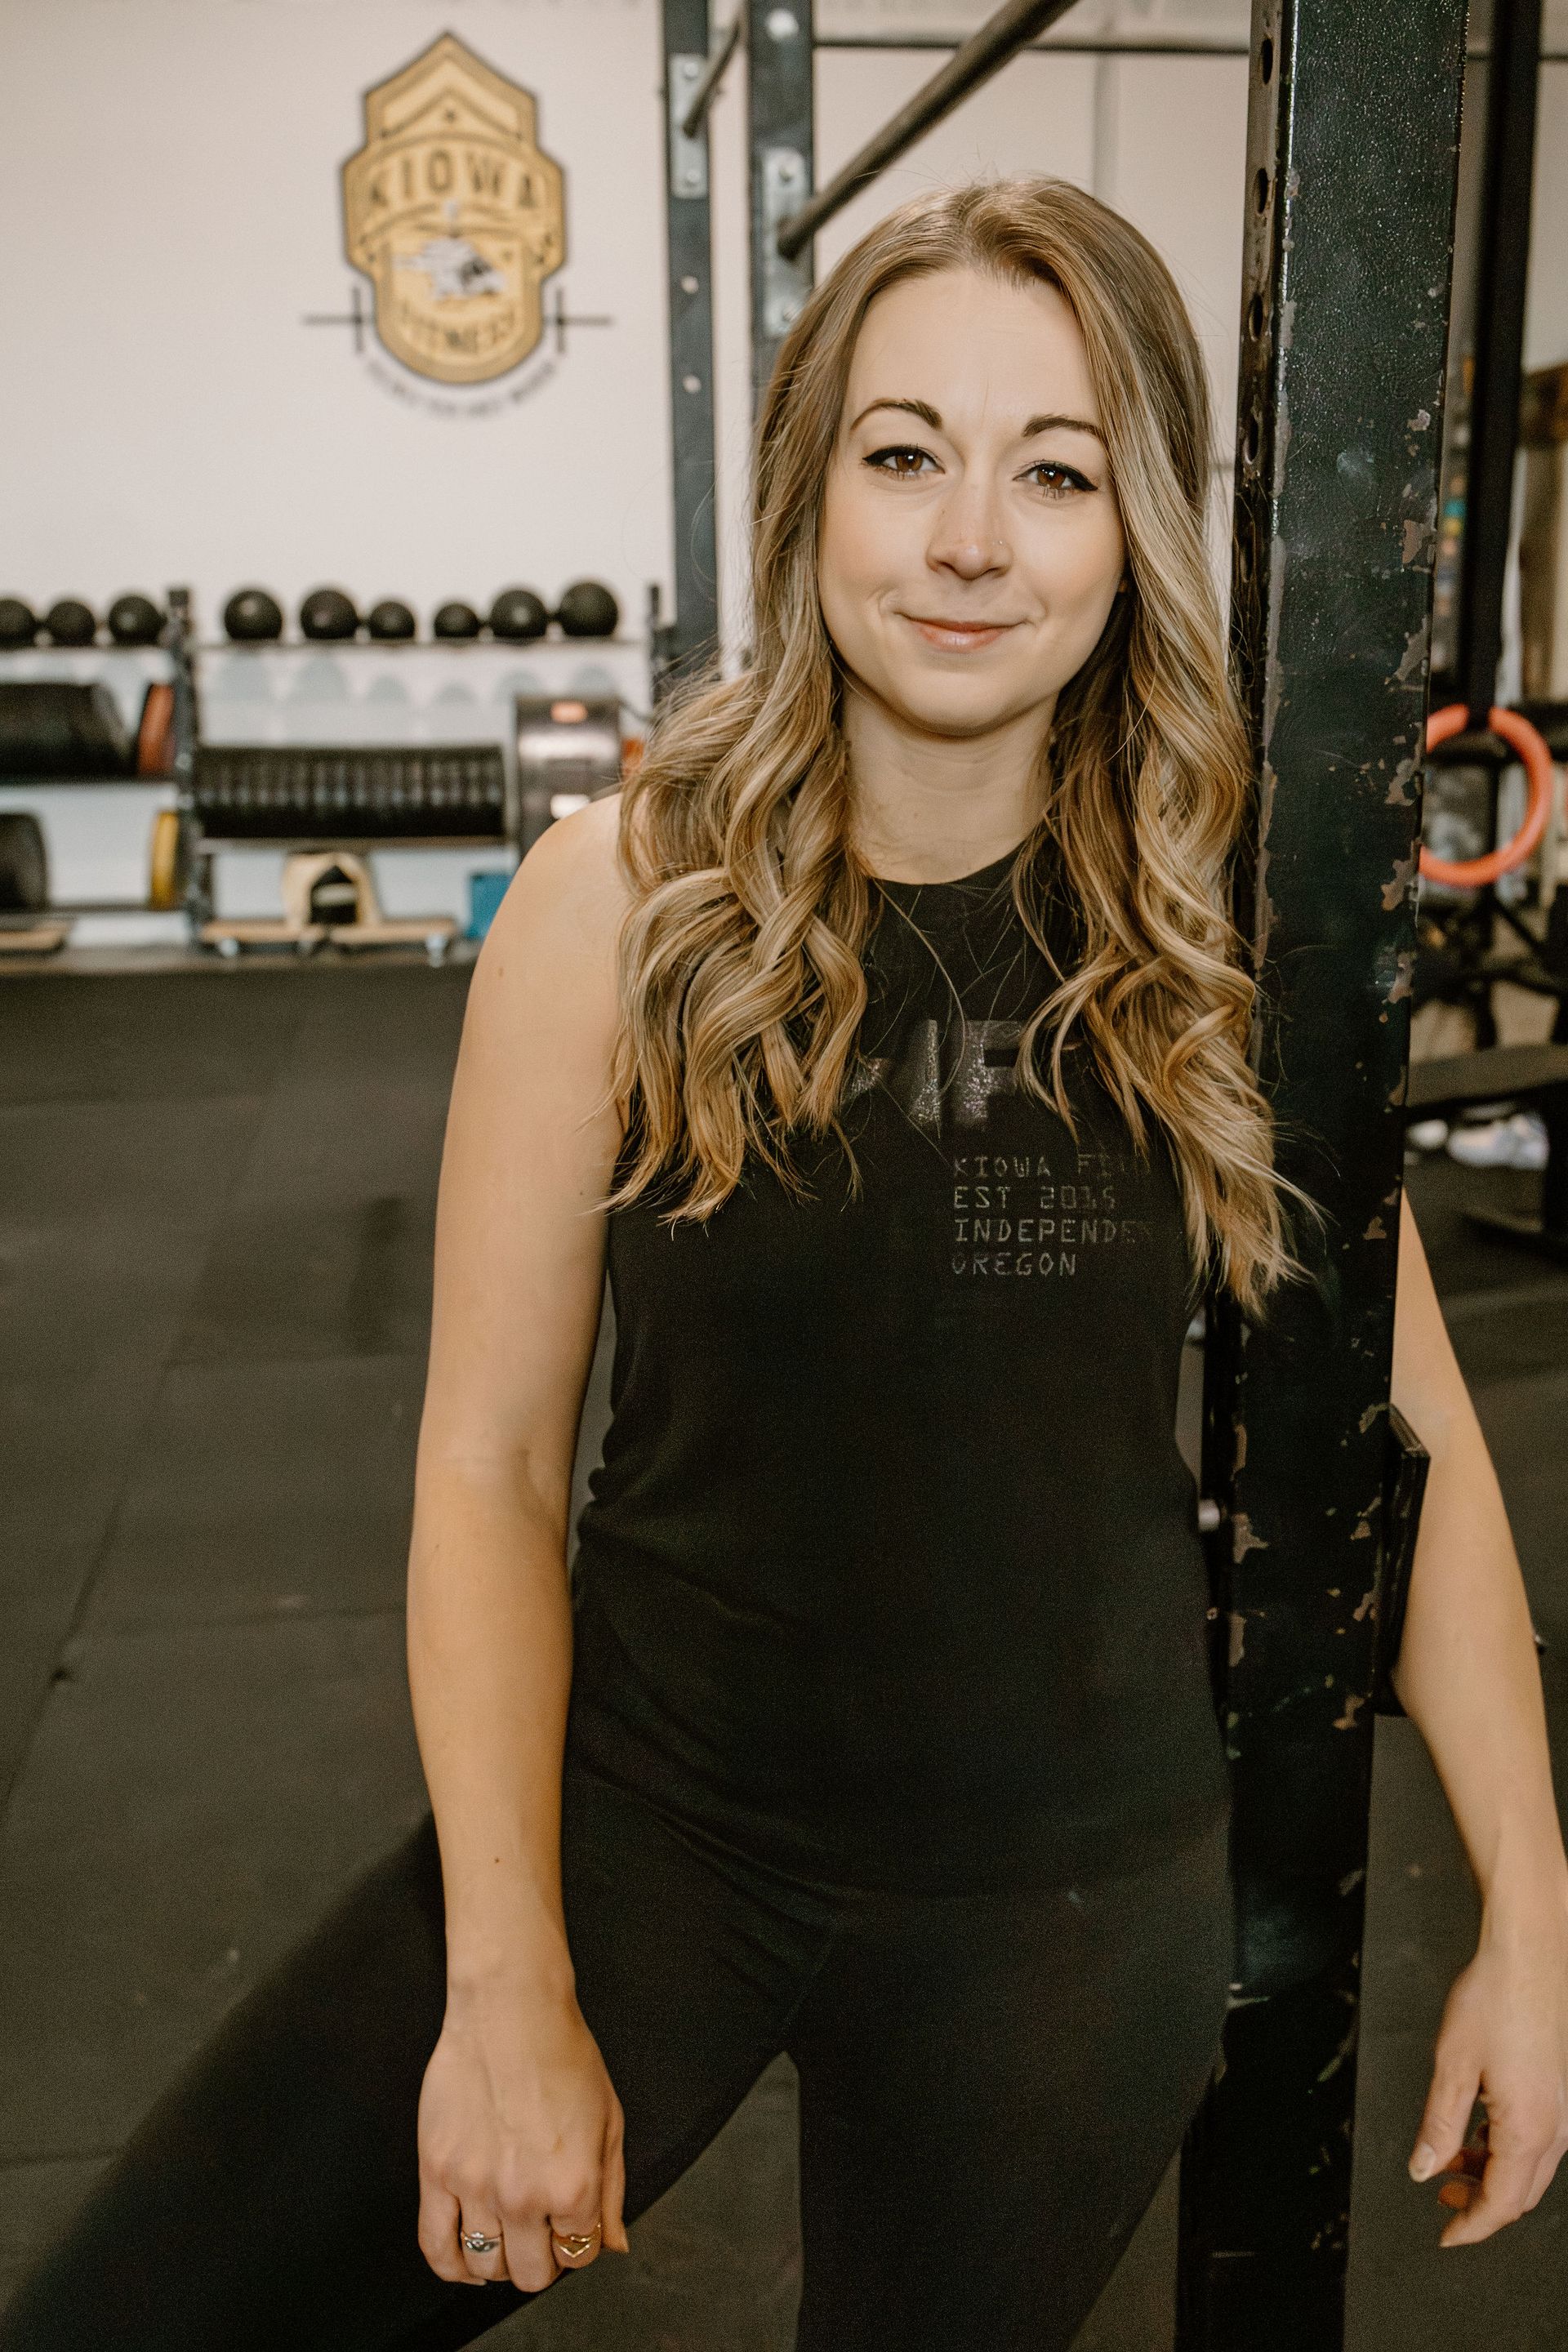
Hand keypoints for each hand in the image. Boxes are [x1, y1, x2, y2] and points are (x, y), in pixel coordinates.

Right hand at [417, 1976, 631, 2291]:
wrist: (511, 2010)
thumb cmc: (563, 2054)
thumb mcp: (610, 2120)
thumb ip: (613, 2192)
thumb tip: (612, 2245)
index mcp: (575, 2187)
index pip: (578, 2256)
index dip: (577, 2243)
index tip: (568, 2227)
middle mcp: (525, 2198)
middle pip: (531, 2275)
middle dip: (540, 2259)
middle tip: (537, 2232)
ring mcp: (477, 2188)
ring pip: (485, 2267)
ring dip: (499, 2261)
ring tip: (505, 2236)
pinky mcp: (436, 2173)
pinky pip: (436, 2248)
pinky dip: (452, 2266)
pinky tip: (465, 2258)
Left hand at [1408, 1912, 1567, 2246]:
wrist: (1529, 1952)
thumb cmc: (1492, 2000)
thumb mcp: (1452, 2066)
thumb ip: (1438, 2125)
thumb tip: (1424, 2171)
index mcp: (1528, 2128)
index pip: (1503, 2203)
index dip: (1473, 2226)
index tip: (1445, 2237)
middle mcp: (1555, 2125)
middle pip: (1521, 2192)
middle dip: (1481, 2203)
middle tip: (1442, 2197)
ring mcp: (1563, 2107)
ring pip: (1530, 2166)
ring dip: (1492, 2173)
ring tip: (1451, 2160)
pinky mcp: (1560, 2087)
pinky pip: (1537, 2138)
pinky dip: (1505, 2146)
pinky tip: (1477, 2128)